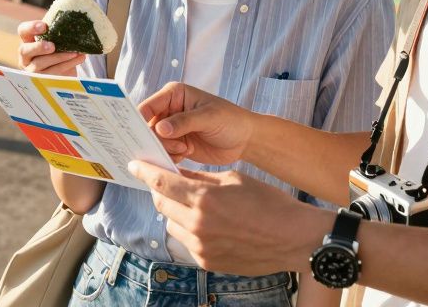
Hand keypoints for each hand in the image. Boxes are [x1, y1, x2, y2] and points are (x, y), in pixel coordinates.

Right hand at [16, 20, 85, 75]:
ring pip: (41, 64)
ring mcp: (31, 70)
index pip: (23, 31)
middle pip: (25, 50)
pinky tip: (79, 58)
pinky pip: (53, 73)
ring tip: (75, 53)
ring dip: (59, 57)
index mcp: (28, 41)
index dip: (31, 27)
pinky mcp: (41, 81)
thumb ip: (59, 33)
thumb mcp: (57, 41)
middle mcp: (26, 56)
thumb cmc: (59, 51)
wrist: (65, 73)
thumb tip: (75, 24)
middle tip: (52, 46)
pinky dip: (67, 65)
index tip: (44, 26)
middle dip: (38, 47)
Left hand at [127, 160, 323, 275]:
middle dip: (159, 190)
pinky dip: (189, 229)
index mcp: (204, 198)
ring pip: (172, 224)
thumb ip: (201, 178)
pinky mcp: (207, 261)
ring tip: (193, 203)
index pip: (161, 183)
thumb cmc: (268, 203)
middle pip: (161, 204)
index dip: (144, 171)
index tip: (134, 165)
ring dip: (175, 211)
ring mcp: (200, 246)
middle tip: (164, 181)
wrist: (293, 238)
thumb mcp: (234, 179)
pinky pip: (187, 242)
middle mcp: (197, 224)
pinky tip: (206, 223)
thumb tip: (178, 174)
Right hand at [138, 82, 254, 165]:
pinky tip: (185, 155)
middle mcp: (169, 110)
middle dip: (156, 139)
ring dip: (166, 149)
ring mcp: (171, 129)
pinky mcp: (176, 144)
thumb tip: (160, 129)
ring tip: (185, 149)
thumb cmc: (231, 120)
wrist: (245, 140)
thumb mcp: (209, 117)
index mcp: (173, 94)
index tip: (140, 135)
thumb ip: (184, 122)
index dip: (139, 119)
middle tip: (177, 146)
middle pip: (147, 127)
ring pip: (154, 142)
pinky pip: (162, 153)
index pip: (148, 106)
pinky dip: (169, 157)